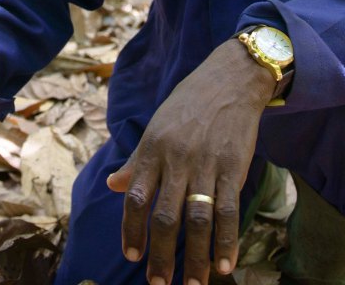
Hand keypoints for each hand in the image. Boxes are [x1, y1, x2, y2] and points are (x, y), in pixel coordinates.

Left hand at [106, 40, 275, 284]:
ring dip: (197, 256)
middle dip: (162, 254)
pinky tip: (225, 264)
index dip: (132, 229)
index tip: (132, 256)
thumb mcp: (155, 127)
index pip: (136, 197)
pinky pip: (228, 209)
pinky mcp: (233, 167)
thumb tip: (111, 186)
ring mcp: (206, 164)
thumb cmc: (189, 104)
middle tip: (160, 284)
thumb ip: (135, 161)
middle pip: (166, 216)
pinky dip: (227, 240)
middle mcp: (176, 159)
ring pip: (198, 219)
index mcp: (152, 149)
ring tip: (195, 284)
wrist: (230, 79)